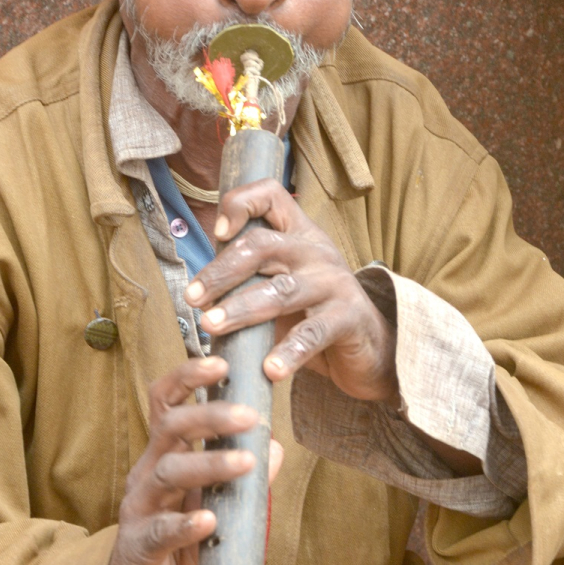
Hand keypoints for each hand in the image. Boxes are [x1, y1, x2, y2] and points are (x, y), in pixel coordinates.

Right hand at [107, 356, 283, 564]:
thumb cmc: (180, 549)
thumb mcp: (217, 507)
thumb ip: (245, 479)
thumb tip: (277, 447)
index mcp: (163, 456)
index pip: (167, 404)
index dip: (188, 378)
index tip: (221, 363)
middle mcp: (147, 475)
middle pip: (169, 429)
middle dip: (208, 416)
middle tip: (249, 415)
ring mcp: (138, 511)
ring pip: (167, 473)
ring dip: (208, 464)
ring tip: (246, 464)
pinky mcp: (138, 550)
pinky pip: (159, 532)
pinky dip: (184, 525)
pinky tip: (209, 523)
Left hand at [183, 178, 397, 403]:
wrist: (371, 345)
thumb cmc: (314, 312)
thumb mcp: (282, 284)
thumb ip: (250, 278)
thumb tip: (198, 292)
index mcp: (298, 234)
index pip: (270, 195)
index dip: (240, 203)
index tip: (218, 232)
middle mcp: (316, 251)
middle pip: (261, 246)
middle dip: (221, 272)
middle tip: (193, 298)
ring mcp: (335, 282)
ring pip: (280, 290)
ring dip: (240, 309)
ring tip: (212, 326)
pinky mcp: (349, 317)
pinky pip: (313, 332)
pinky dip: (289, 352)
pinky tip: (270, 369)